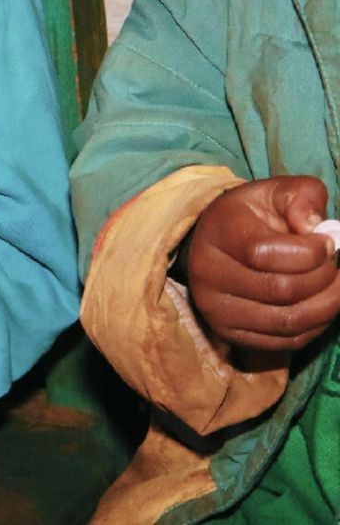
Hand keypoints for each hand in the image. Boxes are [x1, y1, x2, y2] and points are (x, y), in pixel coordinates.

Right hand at [183, 176, 339, 352]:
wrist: (216, 243)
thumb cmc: (253, 216)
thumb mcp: (277, 192)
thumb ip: (304, 198)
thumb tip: (316, 229)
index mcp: (218, 230)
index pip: (265, 253)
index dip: (311, 252)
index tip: (329, 242)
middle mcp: (208, 272)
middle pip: (282, 290)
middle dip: (324, 279)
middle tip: (335, 265)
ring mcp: (215, 307)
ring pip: (288, 321)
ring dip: (327, 306)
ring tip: (336, 285)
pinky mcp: (229, 332)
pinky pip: (286, 341)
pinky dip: (315, 326)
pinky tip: (319, 303)